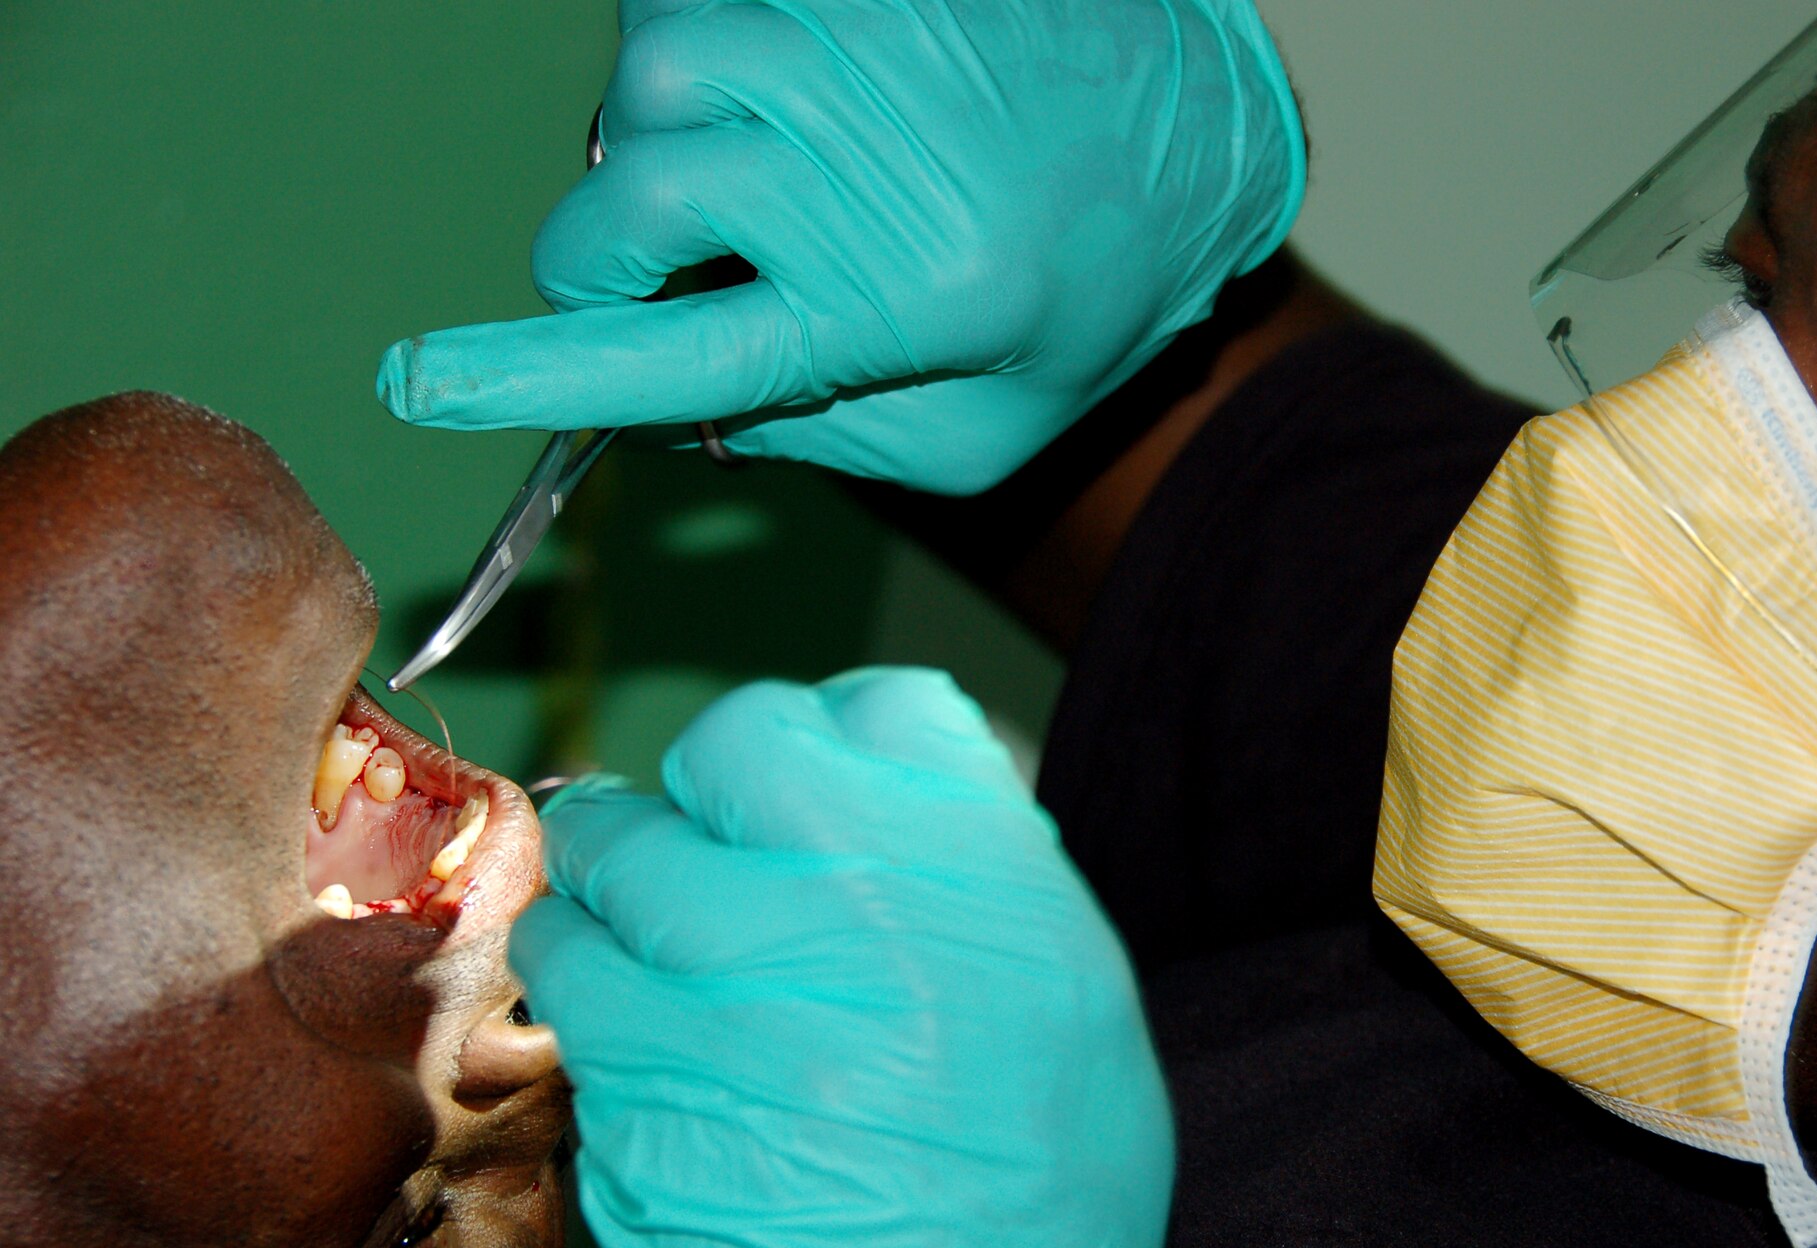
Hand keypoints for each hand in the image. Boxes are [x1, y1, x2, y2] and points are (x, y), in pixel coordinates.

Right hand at [377, 0, 1304, 493]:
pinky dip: (707, 50)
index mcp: (900, 306)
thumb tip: (655, 406)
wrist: (1194, 141)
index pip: (679, 352)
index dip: (535, 375)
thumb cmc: (1078, 307)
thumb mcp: (966, 432)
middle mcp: (871, 163)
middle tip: (653, 273)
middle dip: (604, 255)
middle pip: (633, 194)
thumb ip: (803, 429)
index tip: (421, 381)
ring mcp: (863, 43)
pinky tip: (790, 93)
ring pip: (654, 72)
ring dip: (662, 137)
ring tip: (753, 165)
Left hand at [511, 668, 1173, 1247]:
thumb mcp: (1067, 1001)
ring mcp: (726, 987)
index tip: (813, 773)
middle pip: (728, 748)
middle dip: (710, 785)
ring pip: (612, 850)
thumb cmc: (1039, 1200)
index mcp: (979, 877)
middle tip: (709, 834)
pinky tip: (632, 1016)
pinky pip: (568, 971)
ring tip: (655, 927)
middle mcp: (849, 905)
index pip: (881, 705)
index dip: (838, 733)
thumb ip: (975, 868)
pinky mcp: (631, 1079)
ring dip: (623, 872)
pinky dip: (584, 971)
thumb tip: (888, 790)